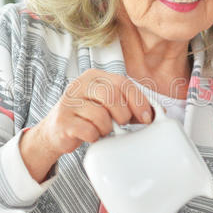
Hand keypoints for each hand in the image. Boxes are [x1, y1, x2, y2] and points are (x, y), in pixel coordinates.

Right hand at [20, 69, 151, 181]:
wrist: (55, 132)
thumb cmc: (87, 117)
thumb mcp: (108, 105)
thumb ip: (129, 104)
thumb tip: (157, 113)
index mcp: (94, 76)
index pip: (122, 83)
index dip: (138, 101)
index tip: (146, 118)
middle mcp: (80, 85)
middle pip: (111, 96)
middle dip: (123, 114)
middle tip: (121, 124)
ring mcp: (69, 102)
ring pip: (100, 115)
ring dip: (107, 128)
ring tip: (102, 129)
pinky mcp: (63, 121)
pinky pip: (88, 131)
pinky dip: (94, 136)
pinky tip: (90, 135)